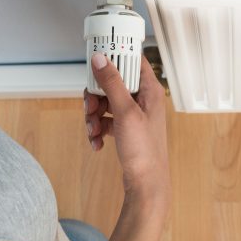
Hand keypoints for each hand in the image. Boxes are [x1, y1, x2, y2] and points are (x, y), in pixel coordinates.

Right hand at [83, 54, 169, 204]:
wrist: (145, 184)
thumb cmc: (144, 151)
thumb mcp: (125, 112)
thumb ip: (112, 83)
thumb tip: (100, 59)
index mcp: (150, 89)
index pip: (132, 60)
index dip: (114, 56)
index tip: (96, 59)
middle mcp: (143, 99)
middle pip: (112, 82)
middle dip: (96, 96)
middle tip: (90, 106)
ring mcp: (133, 114)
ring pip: (105, 102)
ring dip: (93, 115)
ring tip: (93, 130)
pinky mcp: (125, 128)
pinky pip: (105, 120)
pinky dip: (97, 129)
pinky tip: (96, 142)